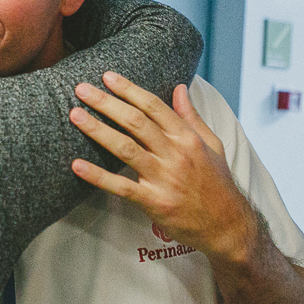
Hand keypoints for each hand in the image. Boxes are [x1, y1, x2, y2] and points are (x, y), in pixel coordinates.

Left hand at [69, 72, 255, 260]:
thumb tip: (180, 87)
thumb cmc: (217, 183)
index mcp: (187, 138)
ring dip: (97, 130)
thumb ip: (191, 117)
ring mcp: (164, 178)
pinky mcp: (154, 202)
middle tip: (81, 89)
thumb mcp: (212, 145)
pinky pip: (121, 187)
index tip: (107, 77)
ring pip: (125, 148)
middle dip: (106, 103)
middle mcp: (175, 154)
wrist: (228, 227)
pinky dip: (98, 176)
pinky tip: (77, 165)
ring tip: (75, 115)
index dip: (129, 90)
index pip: (154, 106)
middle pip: (135, 122)